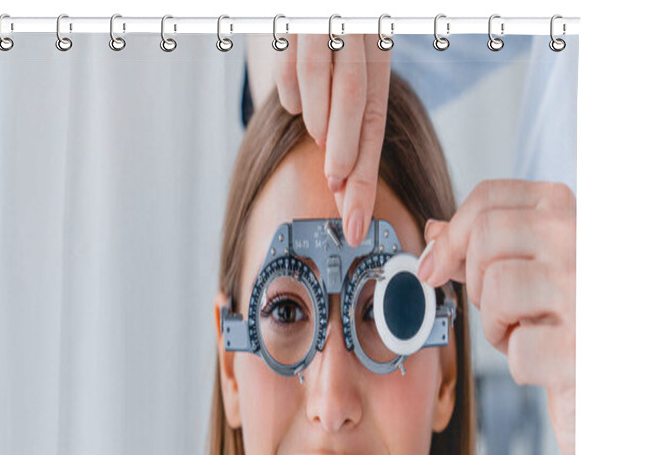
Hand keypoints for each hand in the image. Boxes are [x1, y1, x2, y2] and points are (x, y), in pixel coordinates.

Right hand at [246, 34, 390, 246]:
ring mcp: (327, 21)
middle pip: (357, 102)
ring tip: (320, 141)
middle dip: (348, 159)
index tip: (357, 222)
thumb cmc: (326, 33)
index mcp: (377, 48)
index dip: (367, 177)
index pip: (376, 121)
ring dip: (321, 124)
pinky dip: (290, 92)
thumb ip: (346, 113)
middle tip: (339, 193)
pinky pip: (289, 61)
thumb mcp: (348, 64)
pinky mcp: (296, 15)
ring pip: (324, 81)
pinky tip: (296, 102)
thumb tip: (342, 176)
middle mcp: (357, 32)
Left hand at [418, 179, 575, 454]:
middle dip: (475, 281)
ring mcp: (589, 294)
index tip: (433, 267)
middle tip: (501, 309)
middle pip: (486, 234)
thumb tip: (434, 231)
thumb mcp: (527, 277)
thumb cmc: (566, 326)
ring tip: (527, 333)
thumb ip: (485, 250)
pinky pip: (518, 348)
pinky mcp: (584, 348)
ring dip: (496, 324)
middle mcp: (587, 243)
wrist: (609, 386)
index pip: (490, 198)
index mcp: (573, 216)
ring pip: (496, 287)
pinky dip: (520, 363)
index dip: (451, 235)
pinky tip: (546, 363)